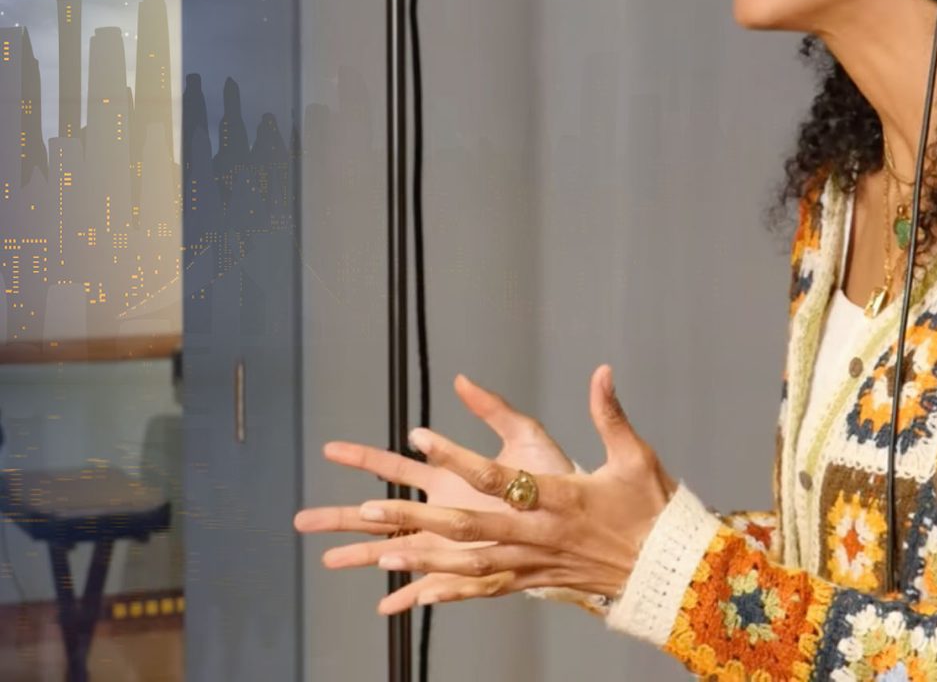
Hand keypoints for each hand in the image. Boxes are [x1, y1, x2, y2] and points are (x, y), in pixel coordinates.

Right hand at [294, 373, 577, 591]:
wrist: (584, 515)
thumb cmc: (556, 475)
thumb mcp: (523, 435)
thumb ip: (492, 408)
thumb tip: (460, 379)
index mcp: (449, 478)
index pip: (395, 466)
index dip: (363, 458)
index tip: (330, 449)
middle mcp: (443, 510)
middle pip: (381, 514)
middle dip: (341, 517)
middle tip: (302, 520)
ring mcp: (453, 541)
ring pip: (396, 550)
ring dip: (363, 557)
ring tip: (328, 561)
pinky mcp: (471, 568)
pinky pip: (435, 585)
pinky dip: (410, 596)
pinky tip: (386, 607)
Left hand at [297, 365, 675, 615]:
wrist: (668, 569)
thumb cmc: (651, 509)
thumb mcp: (635, 455)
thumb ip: (609, 413)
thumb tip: (602, 371)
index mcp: (559, 498)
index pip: (496, 476)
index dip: (454, 456)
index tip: (419, 434)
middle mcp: (539, 534)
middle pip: (467, 526)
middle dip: (415, 519)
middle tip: (368, 508)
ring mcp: (534, 562)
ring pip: (468, 564)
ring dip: (424, 560)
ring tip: (381, 555)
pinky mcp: (535, 581)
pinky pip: (485, 590)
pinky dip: (449, 592)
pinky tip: (414, 596)